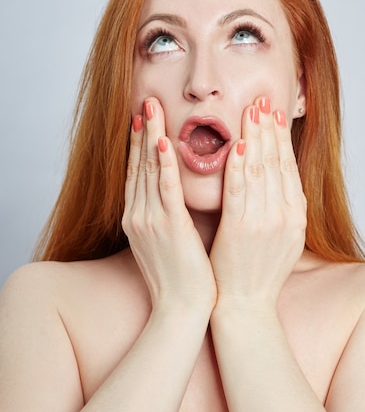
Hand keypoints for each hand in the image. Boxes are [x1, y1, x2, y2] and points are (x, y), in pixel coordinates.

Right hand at [122, 98, 216, 311]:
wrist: (181, 309)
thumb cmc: (181, 277)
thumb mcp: (167, 240)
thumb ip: (168, 214)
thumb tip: (178, 193)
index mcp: (138, 218)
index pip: (138, 173)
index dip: (139, 144)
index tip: (142, 119)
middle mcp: (138, 215)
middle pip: (139, 165)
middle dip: (142, 131)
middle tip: (146, 102)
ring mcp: (150, 221)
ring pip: (150, 170)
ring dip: (150, 137)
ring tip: (151, 109)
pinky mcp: (168, 228)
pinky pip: (165, 190)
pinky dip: (163, 164)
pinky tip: (163, 142)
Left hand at [210, 97, 305, 312]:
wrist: (245, 306)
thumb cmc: (259, 270)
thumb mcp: (284, 238)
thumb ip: (285, 207)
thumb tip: (283, 177)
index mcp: (296, 216)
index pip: (288, 166)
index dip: (281, 137)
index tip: (274, 113)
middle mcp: (284, 216)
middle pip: (276, 162)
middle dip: (268, 128)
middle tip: (261, 100)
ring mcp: (263, 222)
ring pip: (258, 170)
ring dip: (253, 137)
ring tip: (249, 111)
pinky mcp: (239, 230)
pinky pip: (237, 191)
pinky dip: (236, 167)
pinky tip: (233, 146)